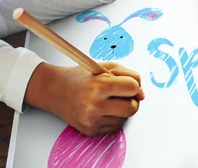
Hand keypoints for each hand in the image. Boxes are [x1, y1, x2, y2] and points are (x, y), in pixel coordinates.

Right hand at [26, 62, 143, 135]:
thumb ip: (129, 76)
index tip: (129, 84)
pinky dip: (114, 117)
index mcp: (99, 86)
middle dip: (132, 100)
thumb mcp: (105, 67)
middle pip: (132, 108)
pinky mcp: (90, 131)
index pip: (132, 88)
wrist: (56, 90)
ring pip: (125, 118)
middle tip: (123, 94)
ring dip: (122, 109)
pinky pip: (115, 126)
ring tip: (109, 99)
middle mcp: (94, 106)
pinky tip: (104, 109)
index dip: (134, 85)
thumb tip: (142, 95)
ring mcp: (92, 121)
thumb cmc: (82, 77)